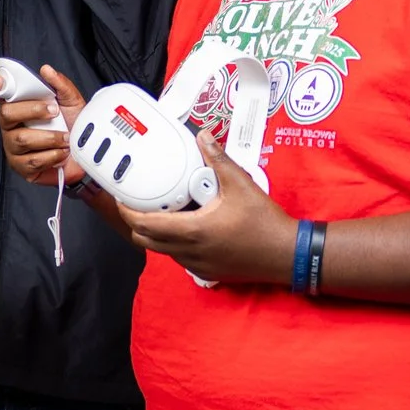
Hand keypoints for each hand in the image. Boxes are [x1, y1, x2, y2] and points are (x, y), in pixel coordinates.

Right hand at [0, 64, 85, 186]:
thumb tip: (46, 70)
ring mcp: (13, 147)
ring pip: (21, 139)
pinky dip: (52, 156)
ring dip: (50, 138)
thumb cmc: (73, 128)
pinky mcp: (21, 166)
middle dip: (33, 111)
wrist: (84, 156)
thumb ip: (60, 85)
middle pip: (5, 114)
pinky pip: (32, 160)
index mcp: (18, 106)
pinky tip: (61, 154)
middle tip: (54, 113)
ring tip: (65, 139)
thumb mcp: (71, 102)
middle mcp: (11, 126)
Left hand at [112, 135, 296, 284]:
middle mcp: (189, 252)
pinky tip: (185, 227)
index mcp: (192, 231)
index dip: (127, 212)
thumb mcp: (241, 185)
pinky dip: (173, 244)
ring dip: (155, 234)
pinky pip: (179, 258)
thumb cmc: (265, 222)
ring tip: (161, 211)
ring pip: (162, 251)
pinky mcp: (207, 272)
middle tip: (136, 203)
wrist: (287, 255)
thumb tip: (203, 137)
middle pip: (145, 241)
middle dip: (135, 223)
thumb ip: (218, 160)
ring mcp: (197, 265)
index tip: (121, 198)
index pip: (144, 226)